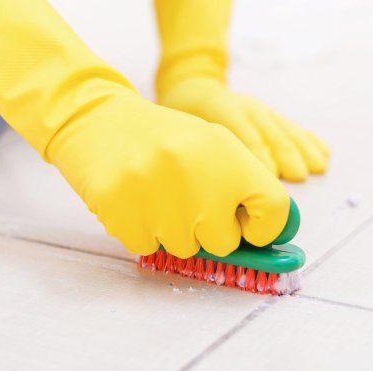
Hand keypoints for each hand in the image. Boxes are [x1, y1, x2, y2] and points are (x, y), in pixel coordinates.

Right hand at [48, 88, 290, 257]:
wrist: (99, 119)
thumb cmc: (162, 140)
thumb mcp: (211, 147)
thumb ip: (242, 186)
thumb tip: (273, 235)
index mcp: (228, 155)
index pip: (274, 209)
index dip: (264, 227)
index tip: (247, 225)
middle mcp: (197, 176)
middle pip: (224, 242)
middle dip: (208, 230)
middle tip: (186, 198)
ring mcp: (157, 197)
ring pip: (182, 249)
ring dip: (170, 229)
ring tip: (153, 192)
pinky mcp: (121, 212)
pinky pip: (145, 247)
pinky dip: (140, 230)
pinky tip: (132, 199)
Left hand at [159, 77, 329, 181]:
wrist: (194, 90)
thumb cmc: (186, 120)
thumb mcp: (186, 131)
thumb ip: (202, 153)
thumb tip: (218, 187)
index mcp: (221, 111)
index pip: (243, 133)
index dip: (259, 155)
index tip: (270, 176)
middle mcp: (245, 107)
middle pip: (268, 132)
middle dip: (285, 154)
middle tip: (297, 176)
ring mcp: (260, 110)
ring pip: (285, 130)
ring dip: (302, 150)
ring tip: (316, 168)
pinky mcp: (271, 114)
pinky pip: (293, 127)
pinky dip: (309, 141)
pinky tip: (323, 153)